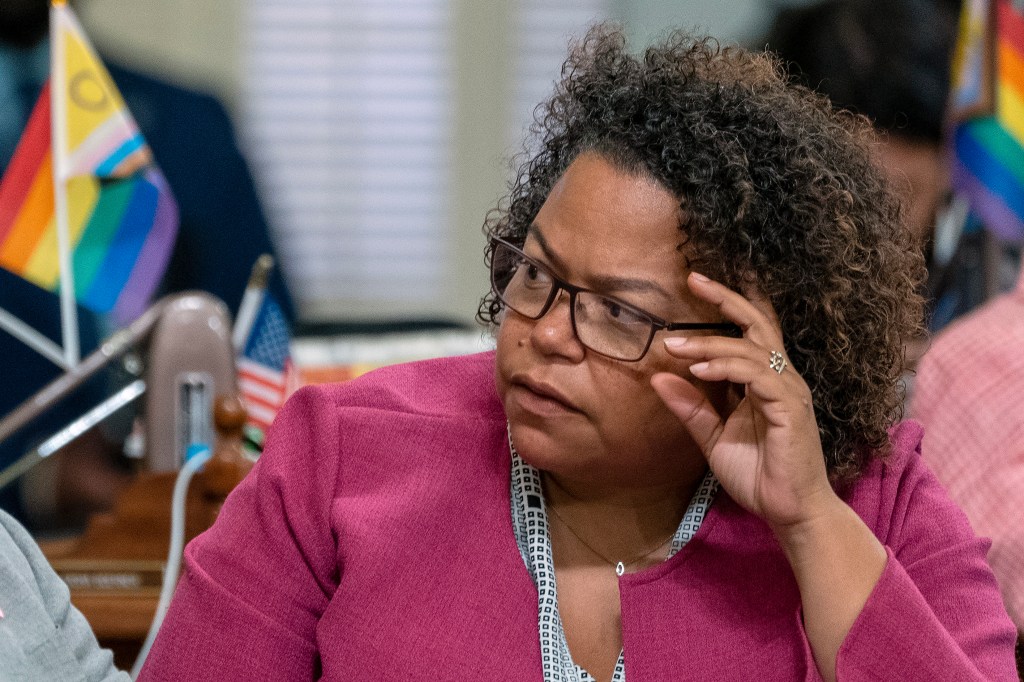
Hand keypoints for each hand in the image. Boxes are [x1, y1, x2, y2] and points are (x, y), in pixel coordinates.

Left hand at [650, 272, 837, 532]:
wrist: (789, 512)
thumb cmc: (758, 474)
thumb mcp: (713, 437)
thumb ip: (690, 408)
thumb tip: (657, 377)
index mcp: (763, 379)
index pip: (747, 330)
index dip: (726, 303)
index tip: (693, 283)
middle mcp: (780, 377)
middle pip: (756, 323)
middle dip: (725, 298)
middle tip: (692, 280)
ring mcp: (788, 390)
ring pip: (750, 348)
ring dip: (709, 343)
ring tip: (673, 346)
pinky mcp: (790, 407)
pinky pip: (757, 375)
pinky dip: (727, 367)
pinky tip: (700, 369)